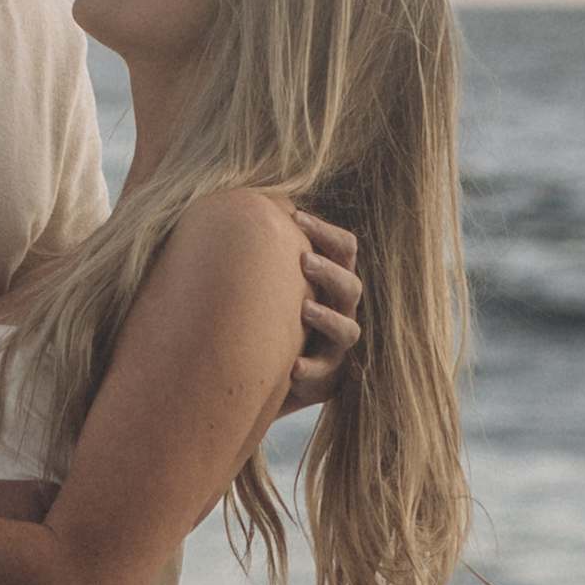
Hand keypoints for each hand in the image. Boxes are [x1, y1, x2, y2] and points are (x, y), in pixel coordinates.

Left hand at [279, 209, 364, 418]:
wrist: (270, 375)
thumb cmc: (268, 316)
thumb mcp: (270, 283)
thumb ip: (263, 252)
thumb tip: (232, 205)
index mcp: (331, 282)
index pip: (346, 249)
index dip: (327, 232)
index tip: (296, 218)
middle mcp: (341, 311)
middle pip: (352, 286)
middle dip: (329, 272)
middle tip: (303, 261)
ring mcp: (336, 346)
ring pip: (349, 329)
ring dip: (327, 318)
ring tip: (303, 309)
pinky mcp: (327, 378)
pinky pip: (325, 374)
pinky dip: (310, 369)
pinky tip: (291, 366)